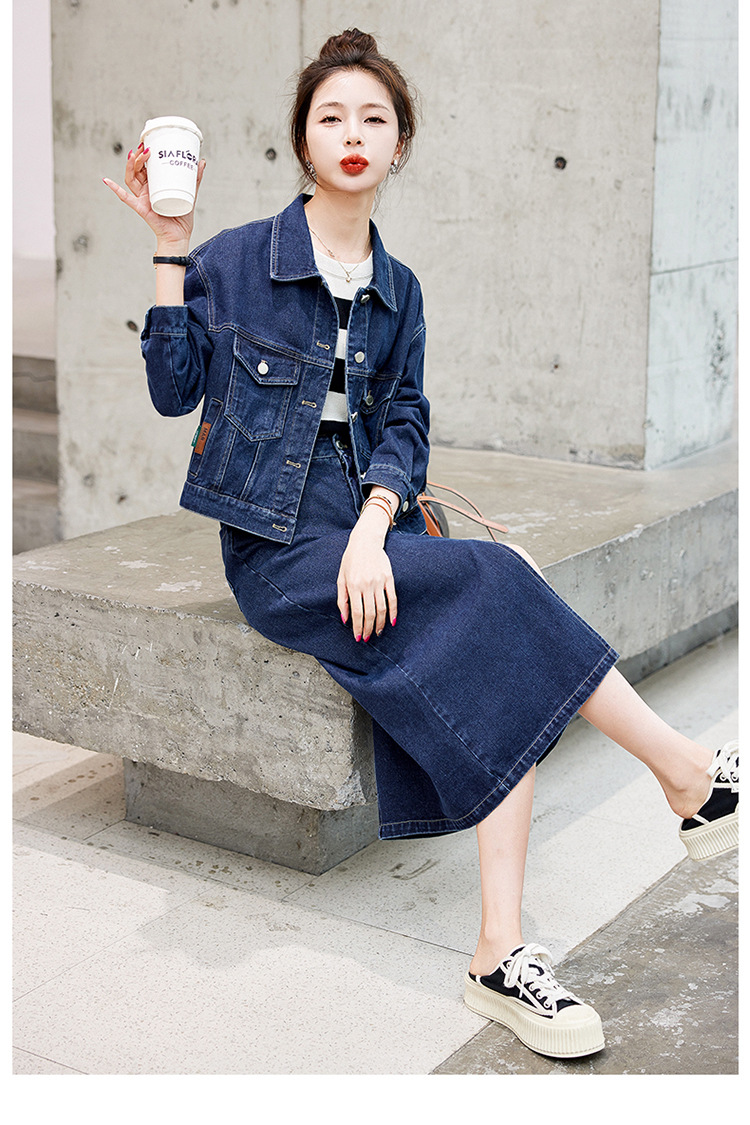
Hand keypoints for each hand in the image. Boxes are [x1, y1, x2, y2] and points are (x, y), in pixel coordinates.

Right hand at [103, 143, 205, 247]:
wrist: (179, 236)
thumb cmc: (182, 217)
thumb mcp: (190, 193)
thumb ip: (194, 178)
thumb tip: (201, 161)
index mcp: (155, 186)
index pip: (146, 167)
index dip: (145, 155)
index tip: (149, 144)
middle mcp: (146, 190)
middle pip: (137, 170)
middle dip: (139, 158)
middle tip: (146, 149)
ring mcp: (141, 198)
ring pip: (131, 179)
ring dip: (131, 166)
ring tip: (136, 155)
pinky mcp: (140, 208)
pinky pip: (125, 198)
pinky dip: (115, 189)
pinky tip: (107, 180)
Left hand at [337, 512, 397, 641]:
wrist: (365, 541)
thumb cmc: (350, 560)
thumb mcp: (341, 578)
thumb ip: (342, 599)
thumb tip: (344, 619)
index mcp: (353, 585)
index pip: (356, 612)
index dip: (358, 627)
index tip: (358, 637)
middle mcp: (367, 585)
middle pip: (370, 613)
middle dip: (368, 629)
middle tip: (367, 639)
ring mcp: (379, 581)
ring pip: (382, 609)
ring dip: (380, 624)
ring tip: (377, 633)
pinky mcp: (389, 578)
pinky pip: (392, 599)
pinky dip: (393, 612)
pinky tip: (391, 622)